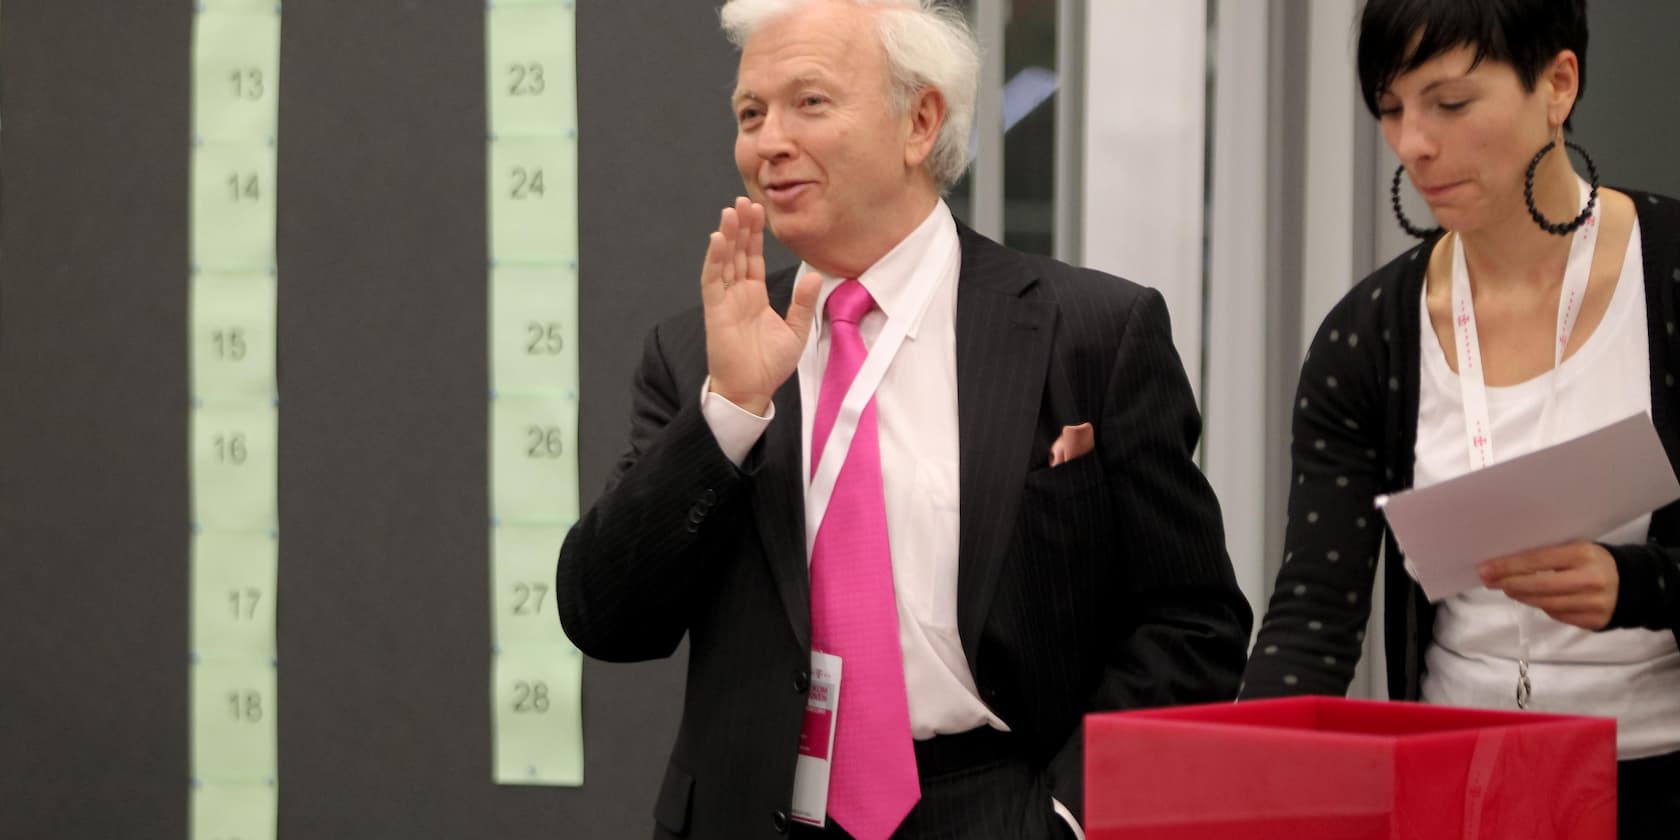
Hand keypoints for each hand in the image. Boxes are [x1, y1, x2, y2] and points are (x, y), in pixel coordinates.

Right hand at [701, 197, 821, 414]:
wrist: (752, 390)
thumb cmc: (769, 365)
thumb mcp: (796, 331)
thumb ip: (803, 303)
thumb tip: (814, 275)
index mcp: (755, 296)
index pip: (752, 258)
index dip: (755, 235)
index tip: (759, 210)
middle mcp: (737, 294)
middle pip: (737, 253)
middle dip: (740, 227)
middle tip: (744, 200)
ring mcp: (724, 301)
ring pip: (724, 261)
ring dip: (727, 236)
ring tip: (731, 211)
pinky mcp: (715, 311)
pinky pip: (712, 281)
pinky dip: (714, 260)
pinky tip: (718, 239)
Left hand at [1478, 542, 1618, 629]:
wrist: (1634, 584)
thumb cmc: (1594, 562)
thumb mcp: (1577, 549)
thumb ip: (1549, 555)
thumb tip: (1507, 563)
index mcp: (1583, 554)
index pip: (1537, 560)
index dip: (1508, 566)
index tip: (1485, 568)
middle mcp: (1590, 579)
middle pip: (1539, 586)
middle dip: (1509, 583)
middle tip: (1489, 581)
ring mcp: (1594, 603)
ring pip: (1545, 604)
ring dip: (1522, 597)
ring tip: (1509, 589)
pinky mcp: (1594, 621)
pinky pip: (1558, 615)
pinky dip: (1543, 607)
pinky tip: (1534, 599)